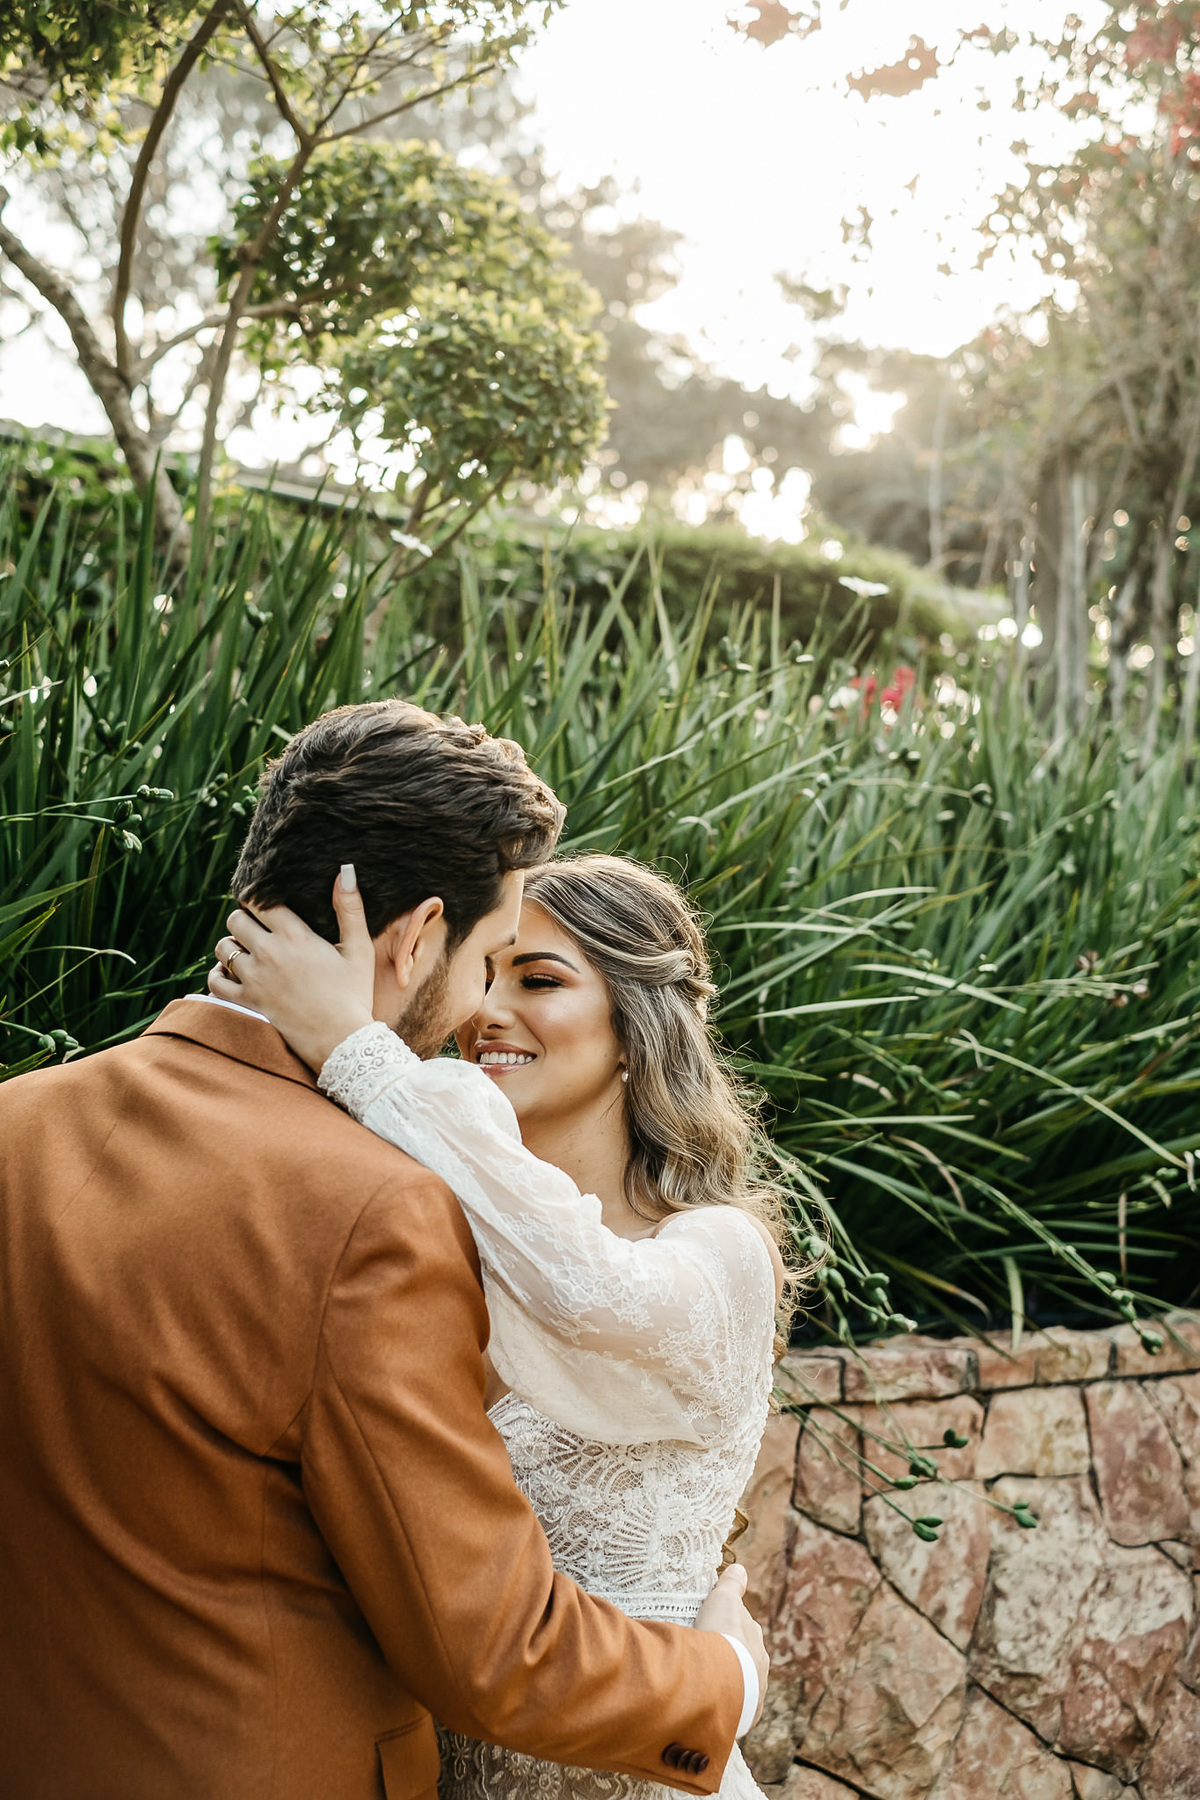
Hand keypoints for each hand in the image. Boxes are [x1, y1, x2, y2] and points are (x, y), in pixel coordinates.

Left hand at [208, 865, 375, 1074]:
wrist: (342, 1041)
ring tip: (244, 949)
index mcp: (295, 935)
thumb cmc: (354, 994)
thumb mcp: (359, 949)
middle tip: (255, 927)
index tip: (263, 902)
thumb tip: (345, 870)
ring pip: (222, 947)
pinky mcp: (246, 1002)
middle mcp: (268, 953)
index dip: (260, 897)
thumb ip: (350, 908)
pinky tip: (229, 973)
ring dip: (230, 945)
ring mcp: (253, 979)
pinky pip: (215, 981)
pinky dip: (218, 974)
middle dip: (244, 919)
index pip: (262, 901)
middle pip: (236, 919)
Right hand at [694, 1564, 767, 1730]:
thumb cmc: (722, 1635)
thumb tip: (740, 1568)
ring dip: (726, 1683)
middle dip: (730, 1658)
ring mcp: (754, 1693)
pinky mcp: (745, 1716)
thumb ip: (731, 1584)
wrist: (723, 1677)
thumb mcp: (723, 1601)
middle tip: (707, 1657)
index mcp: (756, 1641)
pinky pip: (734, 1709)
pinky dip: (724, 1706)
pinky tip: (709, 1705)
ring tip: (705, 1683)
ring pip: (739, 1685)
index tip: (714, 1630)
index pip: (744, 1631)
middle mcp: (760, 1667)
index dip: (729, 1629)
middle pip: (744, 1659)